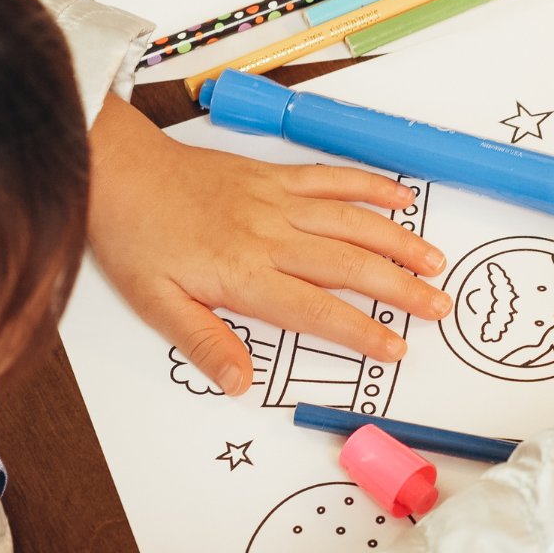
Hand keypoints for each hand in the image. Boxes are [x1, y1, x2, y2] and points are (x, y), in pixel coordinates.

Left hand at [87, 96, 449, 395]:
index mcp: (244, 273)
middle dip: (400, 288)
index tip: (396, 347)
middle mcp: (270, 234)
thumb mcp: (156, 304)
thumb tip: (241, 384)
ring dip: (398, 240)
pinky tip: (401, 197)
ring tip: (435, 261)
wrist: (115, 168)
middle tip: (439, 307)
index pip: (316, 310)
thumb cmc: (133, 236)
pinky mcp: (273, 175)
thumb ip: (205, 342)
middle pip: (349, 264)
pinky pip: (331, 178)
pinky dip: (370, 186)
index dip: (361, 331)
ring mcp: (275, 199)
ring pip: (351, 220)